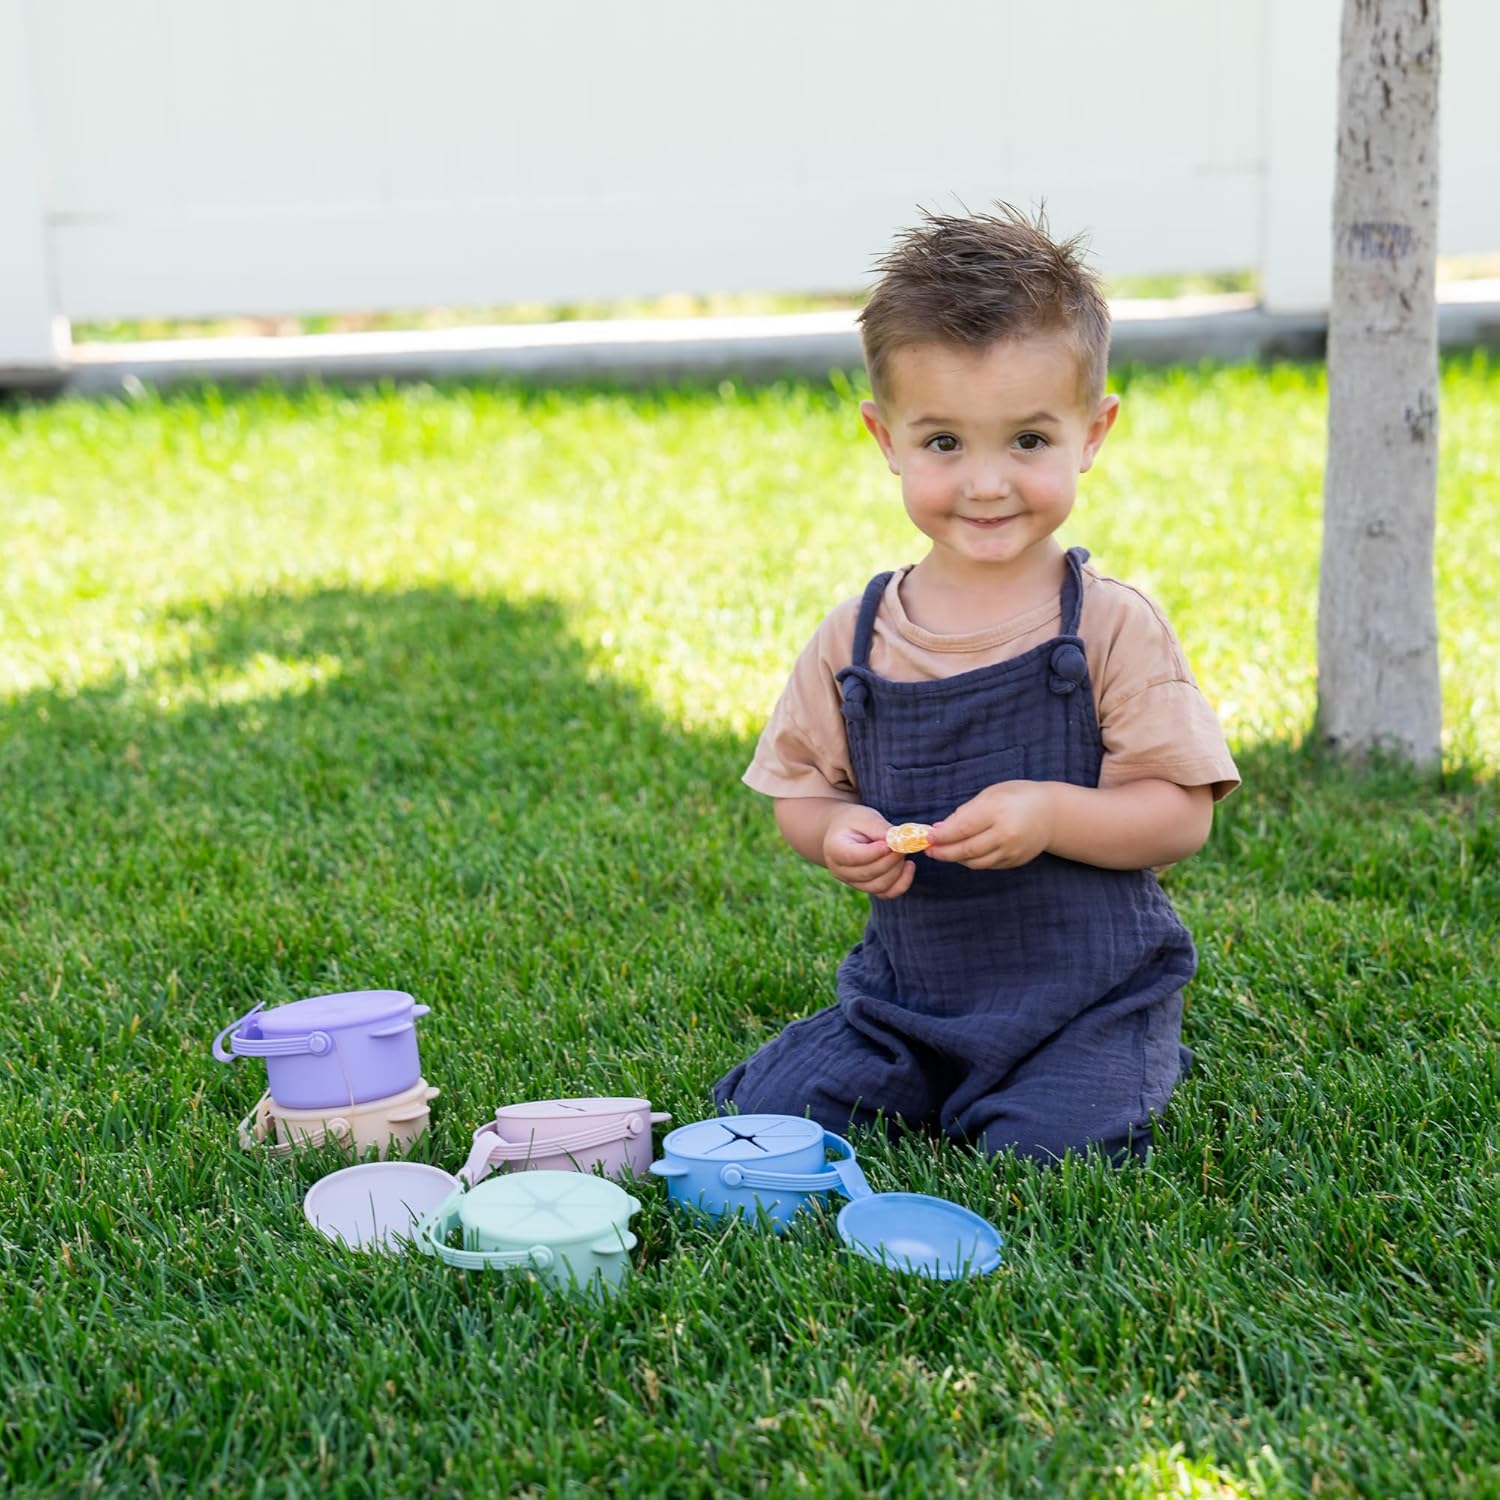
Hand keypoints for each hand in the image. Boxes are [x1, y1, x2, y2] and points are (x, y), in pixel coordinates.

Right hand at [823, 804, 916, 899]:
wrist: (843, 832)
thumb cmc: (854, 822)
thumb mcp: (864, 817)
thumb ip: (879, 828)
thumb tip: (899, 840)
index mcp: (834, 850)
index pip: (855, 857)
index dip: (875, 852)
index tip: (891, 843)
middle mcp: (840, 871)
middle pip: (869, 873)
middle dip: (891, 859)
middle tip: (904, 845)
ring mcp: (853, 883)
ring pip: (880, 886)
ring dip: (897, 870)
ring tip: (903, 852)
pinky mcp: (867, 888)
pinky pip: (887, 893)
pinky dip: (902, 883)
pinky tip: (909, 866)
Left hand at [926, 781, 1055, 869]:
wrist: (1052, 813)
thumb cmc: (1017, 797)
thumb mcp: (991, 794)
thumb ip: (966, 811)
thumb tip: (940, 828)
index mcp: (998, 811)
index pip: (963, 828)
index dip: (942, 836)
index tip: (927, 837)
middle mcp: (1006, 834)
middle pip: (967, 849)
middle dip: (944, 852)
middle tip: (929, 850)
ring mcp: (1012, 851)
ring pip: (975, 862)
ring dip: (955, 858)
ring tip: (942, 852)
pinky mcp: (1015, 861)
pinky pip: (987, 865)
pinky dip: (971, 861)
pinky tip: (962, 854)